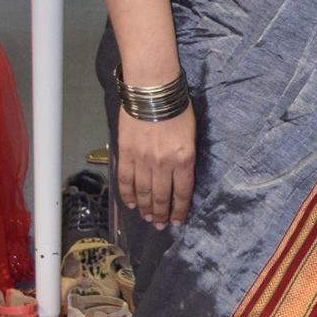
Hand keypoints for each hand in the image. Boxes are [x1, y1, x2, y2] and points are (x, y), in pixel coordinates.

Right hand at [115, 108, 196, 230]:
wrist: (153, 91)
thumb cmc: (177, 108)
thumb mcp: (191, 136)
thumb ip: (184, 159)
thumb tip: (178, 178)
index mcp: (184, 159)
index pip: (183, 193)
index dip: (179, 210)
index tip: (177, 221)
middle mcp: (163, 164)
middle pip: (162, 197)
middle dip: (161, 214)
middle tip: (160, 225)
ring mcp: (143, 160)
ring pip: (144, 192)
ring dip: (145, 208)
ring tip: (147, 218)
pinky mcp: (126, 154)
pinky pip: (126, 180)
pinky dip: (128, 194)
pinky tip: (131, 203)